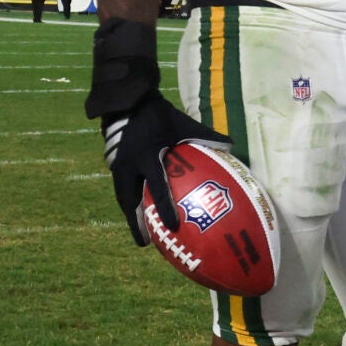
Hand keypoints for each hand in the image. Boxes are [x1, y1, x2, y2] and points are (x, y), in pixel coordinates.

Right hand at [100, 89, 234, 246]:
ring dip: (130, 216)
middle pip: (130, 201)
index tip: (173, 226)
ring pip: (122, 197)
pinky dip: (128, 202)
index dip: (165, 207)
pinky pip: (120, 188)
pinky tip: (136, 212)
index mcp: (147, 155)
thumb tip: (231, 146)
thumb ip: (205, 135)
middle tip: (146, 244)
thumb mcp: (183, 123)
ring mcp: (118, 165)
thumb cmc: (158, 114)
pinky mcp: (114, 164)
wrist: (127, 102)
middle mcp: (129, 164)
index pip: (157, 186)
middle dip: (136, 223)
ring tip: (139, 234)